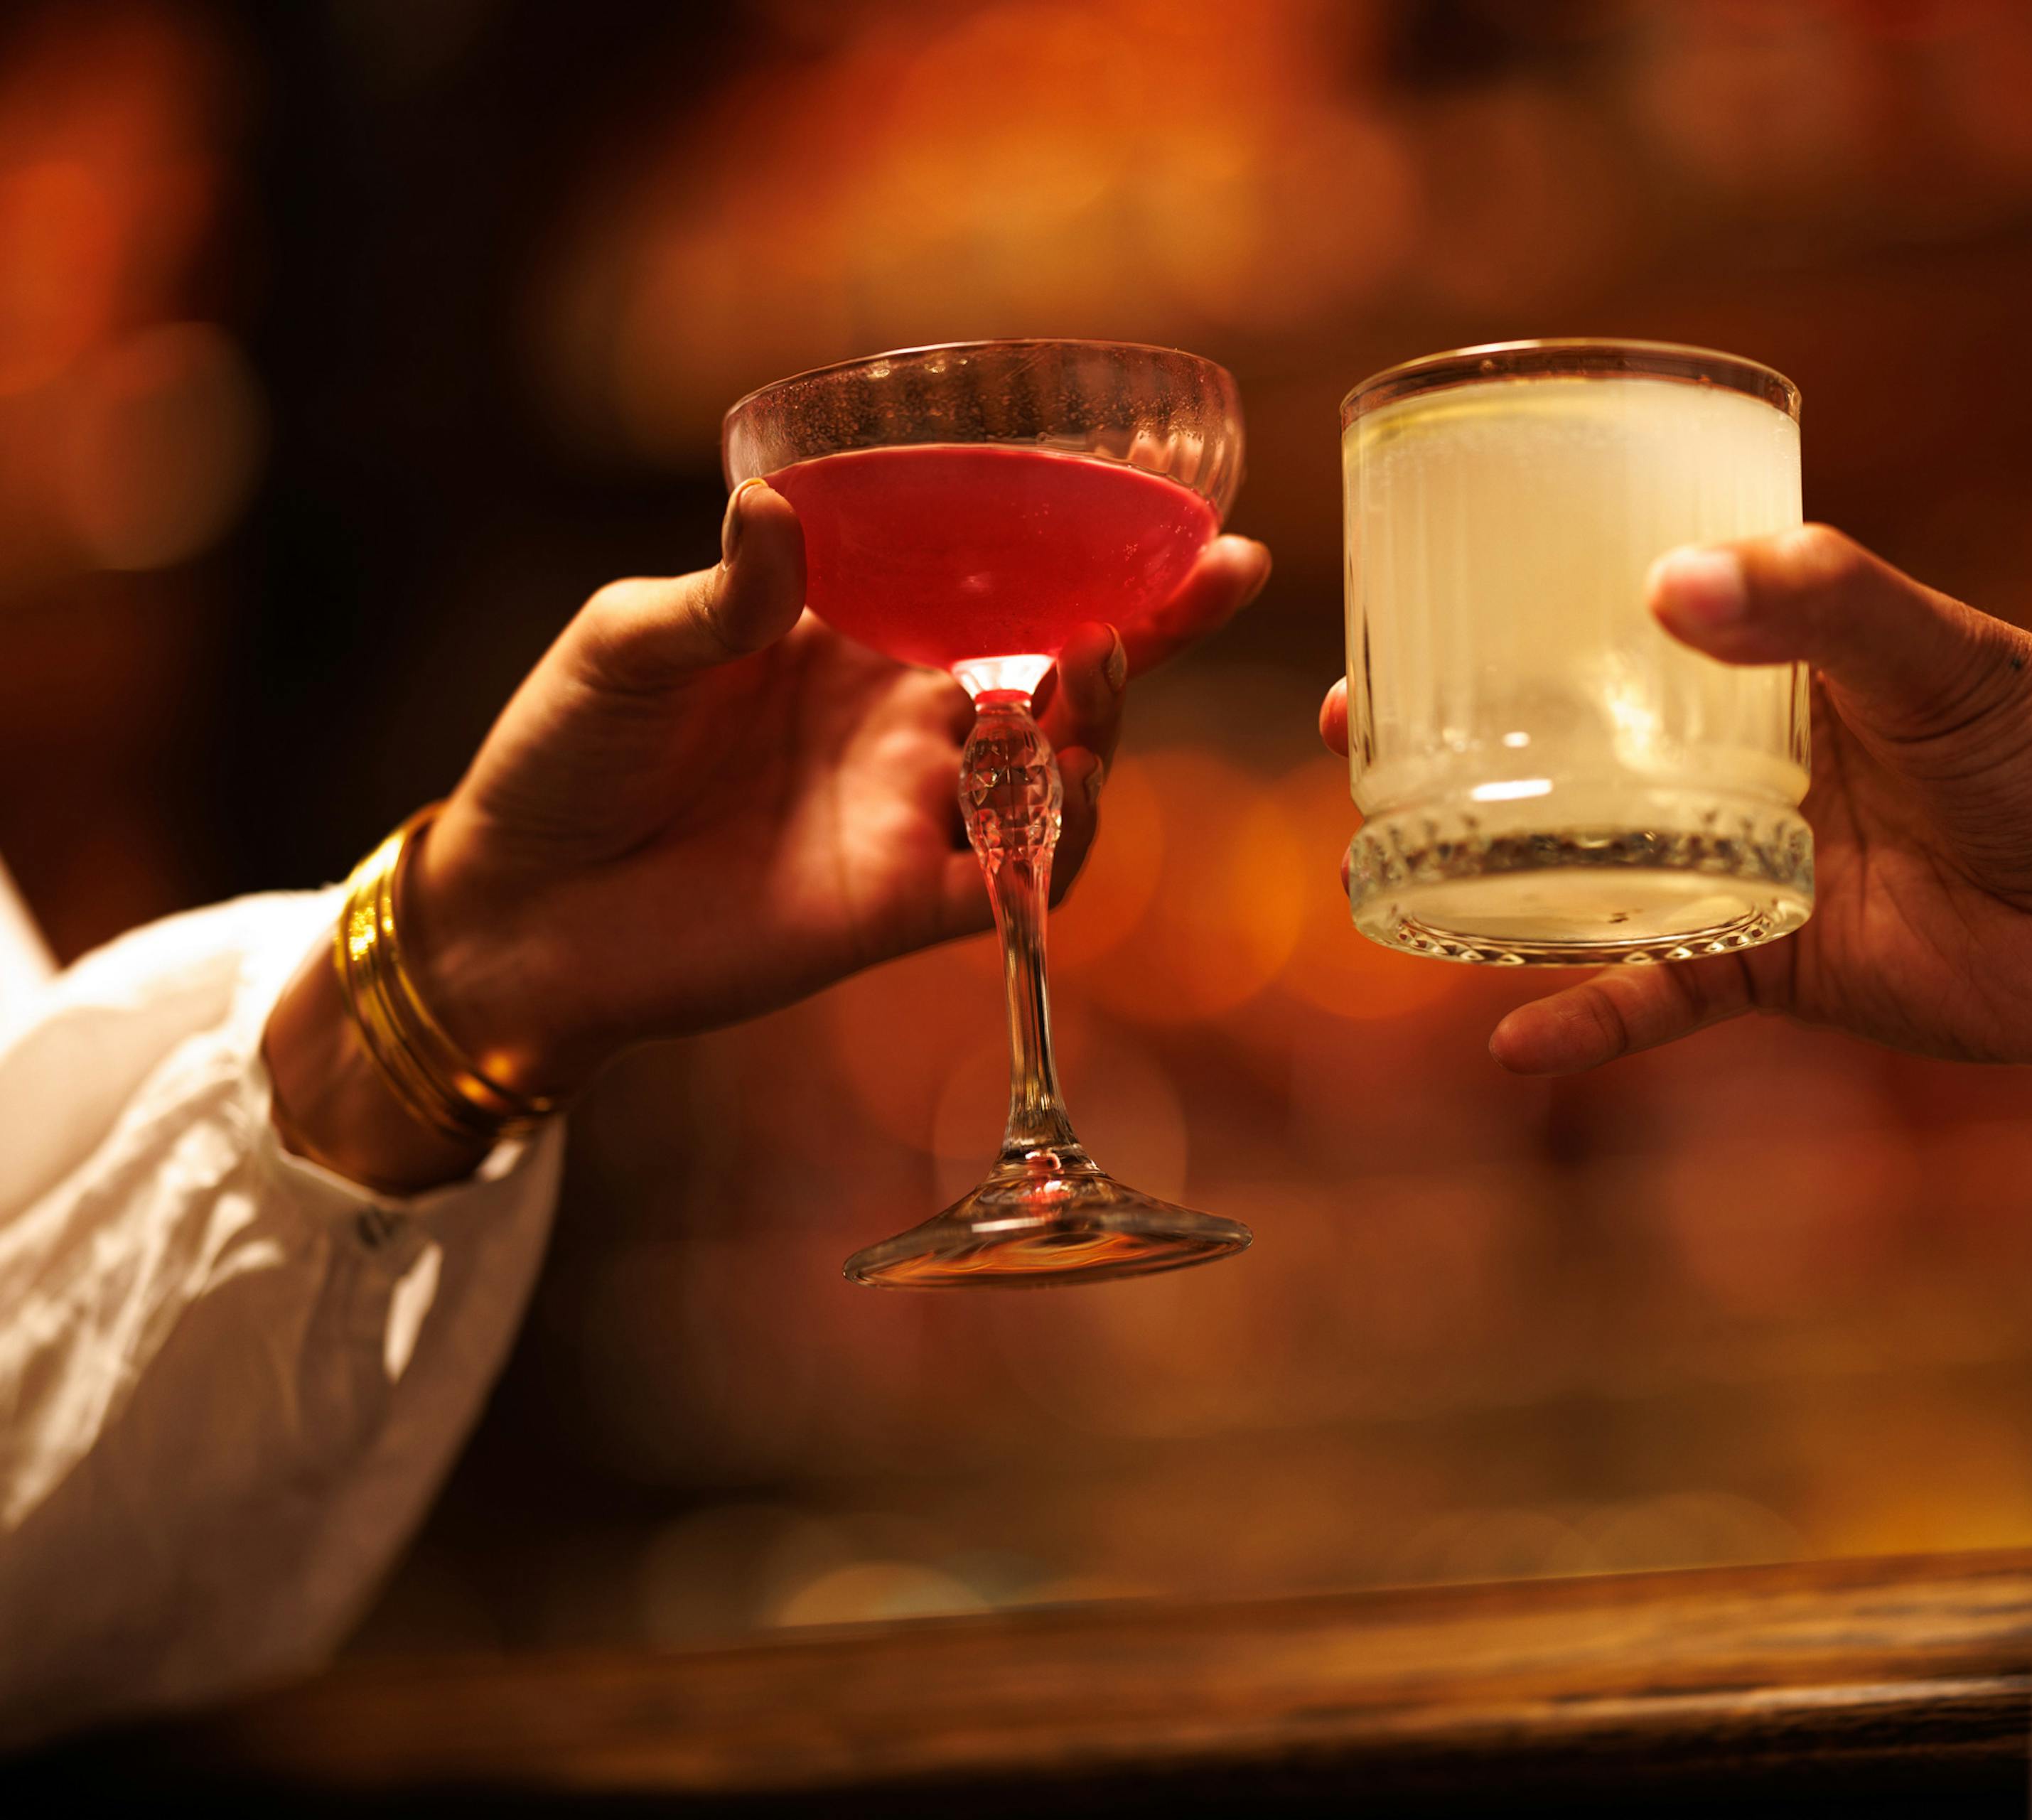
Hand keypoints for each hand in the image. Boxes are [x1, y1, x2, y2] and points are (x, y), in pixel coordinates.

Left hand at [268, 480, 1268, 1188]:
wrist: (515, 908)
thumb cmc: (563, 755)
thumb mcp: (628, 644)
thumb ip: (720, 595)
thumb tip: (778, 514)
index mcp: (859, 640)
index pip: (1002, 592)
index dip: (1103, 562)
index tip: (1195, 530)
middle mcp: (907, 725)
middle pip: (1064, 680)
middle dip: (1148, 636)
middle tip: (1202, 587)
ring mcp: (913, 816)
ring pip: (1058, 779)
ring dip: (1099, 729)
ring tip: (1089, 674)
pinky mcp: (900, 908)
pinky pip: (1013, 883)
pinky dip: (1053, 847)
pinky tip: (1060, 798)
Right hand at [1319, 526, 2031, 1072]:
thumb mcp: (1960, 662)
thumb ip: (1832, 611)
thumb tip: (1672, 584)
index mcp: (1789, 656)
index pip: (1630, 612)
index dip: (1524, 605)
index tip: (1419, 594)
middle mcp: (1754, 753)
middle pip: (1578, 742)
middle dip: (1464, 740)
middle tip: (1350, 732)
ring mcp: (1759, 861)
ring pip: (1595, 868)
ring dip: (1495, 877)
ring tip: (1385, 874)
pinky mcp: (1785, 967)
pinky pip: (1665, 993)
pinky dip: (1596, 1019)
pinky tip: (1517, 1043)